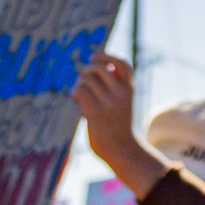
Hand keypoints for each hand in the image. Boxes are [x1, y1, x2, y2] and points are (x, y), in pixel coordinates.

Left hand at [73, 56, 165, 194]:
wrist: (120, 149)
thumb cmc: (117, 124)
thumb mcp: (122, 102)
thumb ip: (114, 85)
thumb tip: (95, 65)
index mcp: (130, 89)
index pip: (122, 64)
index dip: (106, 56)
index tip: (93, 56)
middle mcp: (121, 94)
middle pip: (100, 68)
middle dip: (87, 70)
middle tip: (81, 77)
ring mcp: (109, 103)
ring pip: (88, 80)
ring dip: (79, 83)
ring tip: (79, 92)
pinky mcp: (95, 113)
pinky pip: (80, 92)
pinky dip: (74, 92)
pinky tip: (75, 98)